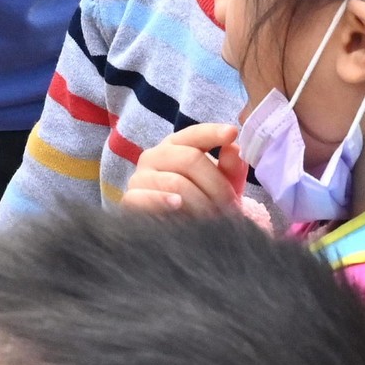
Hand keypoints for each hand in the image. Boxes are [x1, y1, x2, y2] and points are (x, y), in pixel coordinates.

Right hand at [126, 123, 256, 226]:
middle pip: (190, 159)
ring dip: (201, 201)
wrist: (178, 232)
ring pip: (176, 182)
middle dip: (216, 183)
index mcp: (176, 145)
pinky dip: (164, 201)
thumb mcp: (223, 183)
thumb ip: (231, 165)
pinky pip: (146, 197)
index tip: (232, 133)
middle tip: (232, 205)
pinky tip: (177, 206)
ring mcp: (140, 177)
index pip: (194, 134)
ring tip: (216, 218)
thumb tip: (234, 149)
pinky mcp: (131, 199)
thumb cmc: (203, 200)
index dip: (213, 132)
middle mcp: (155, 156)